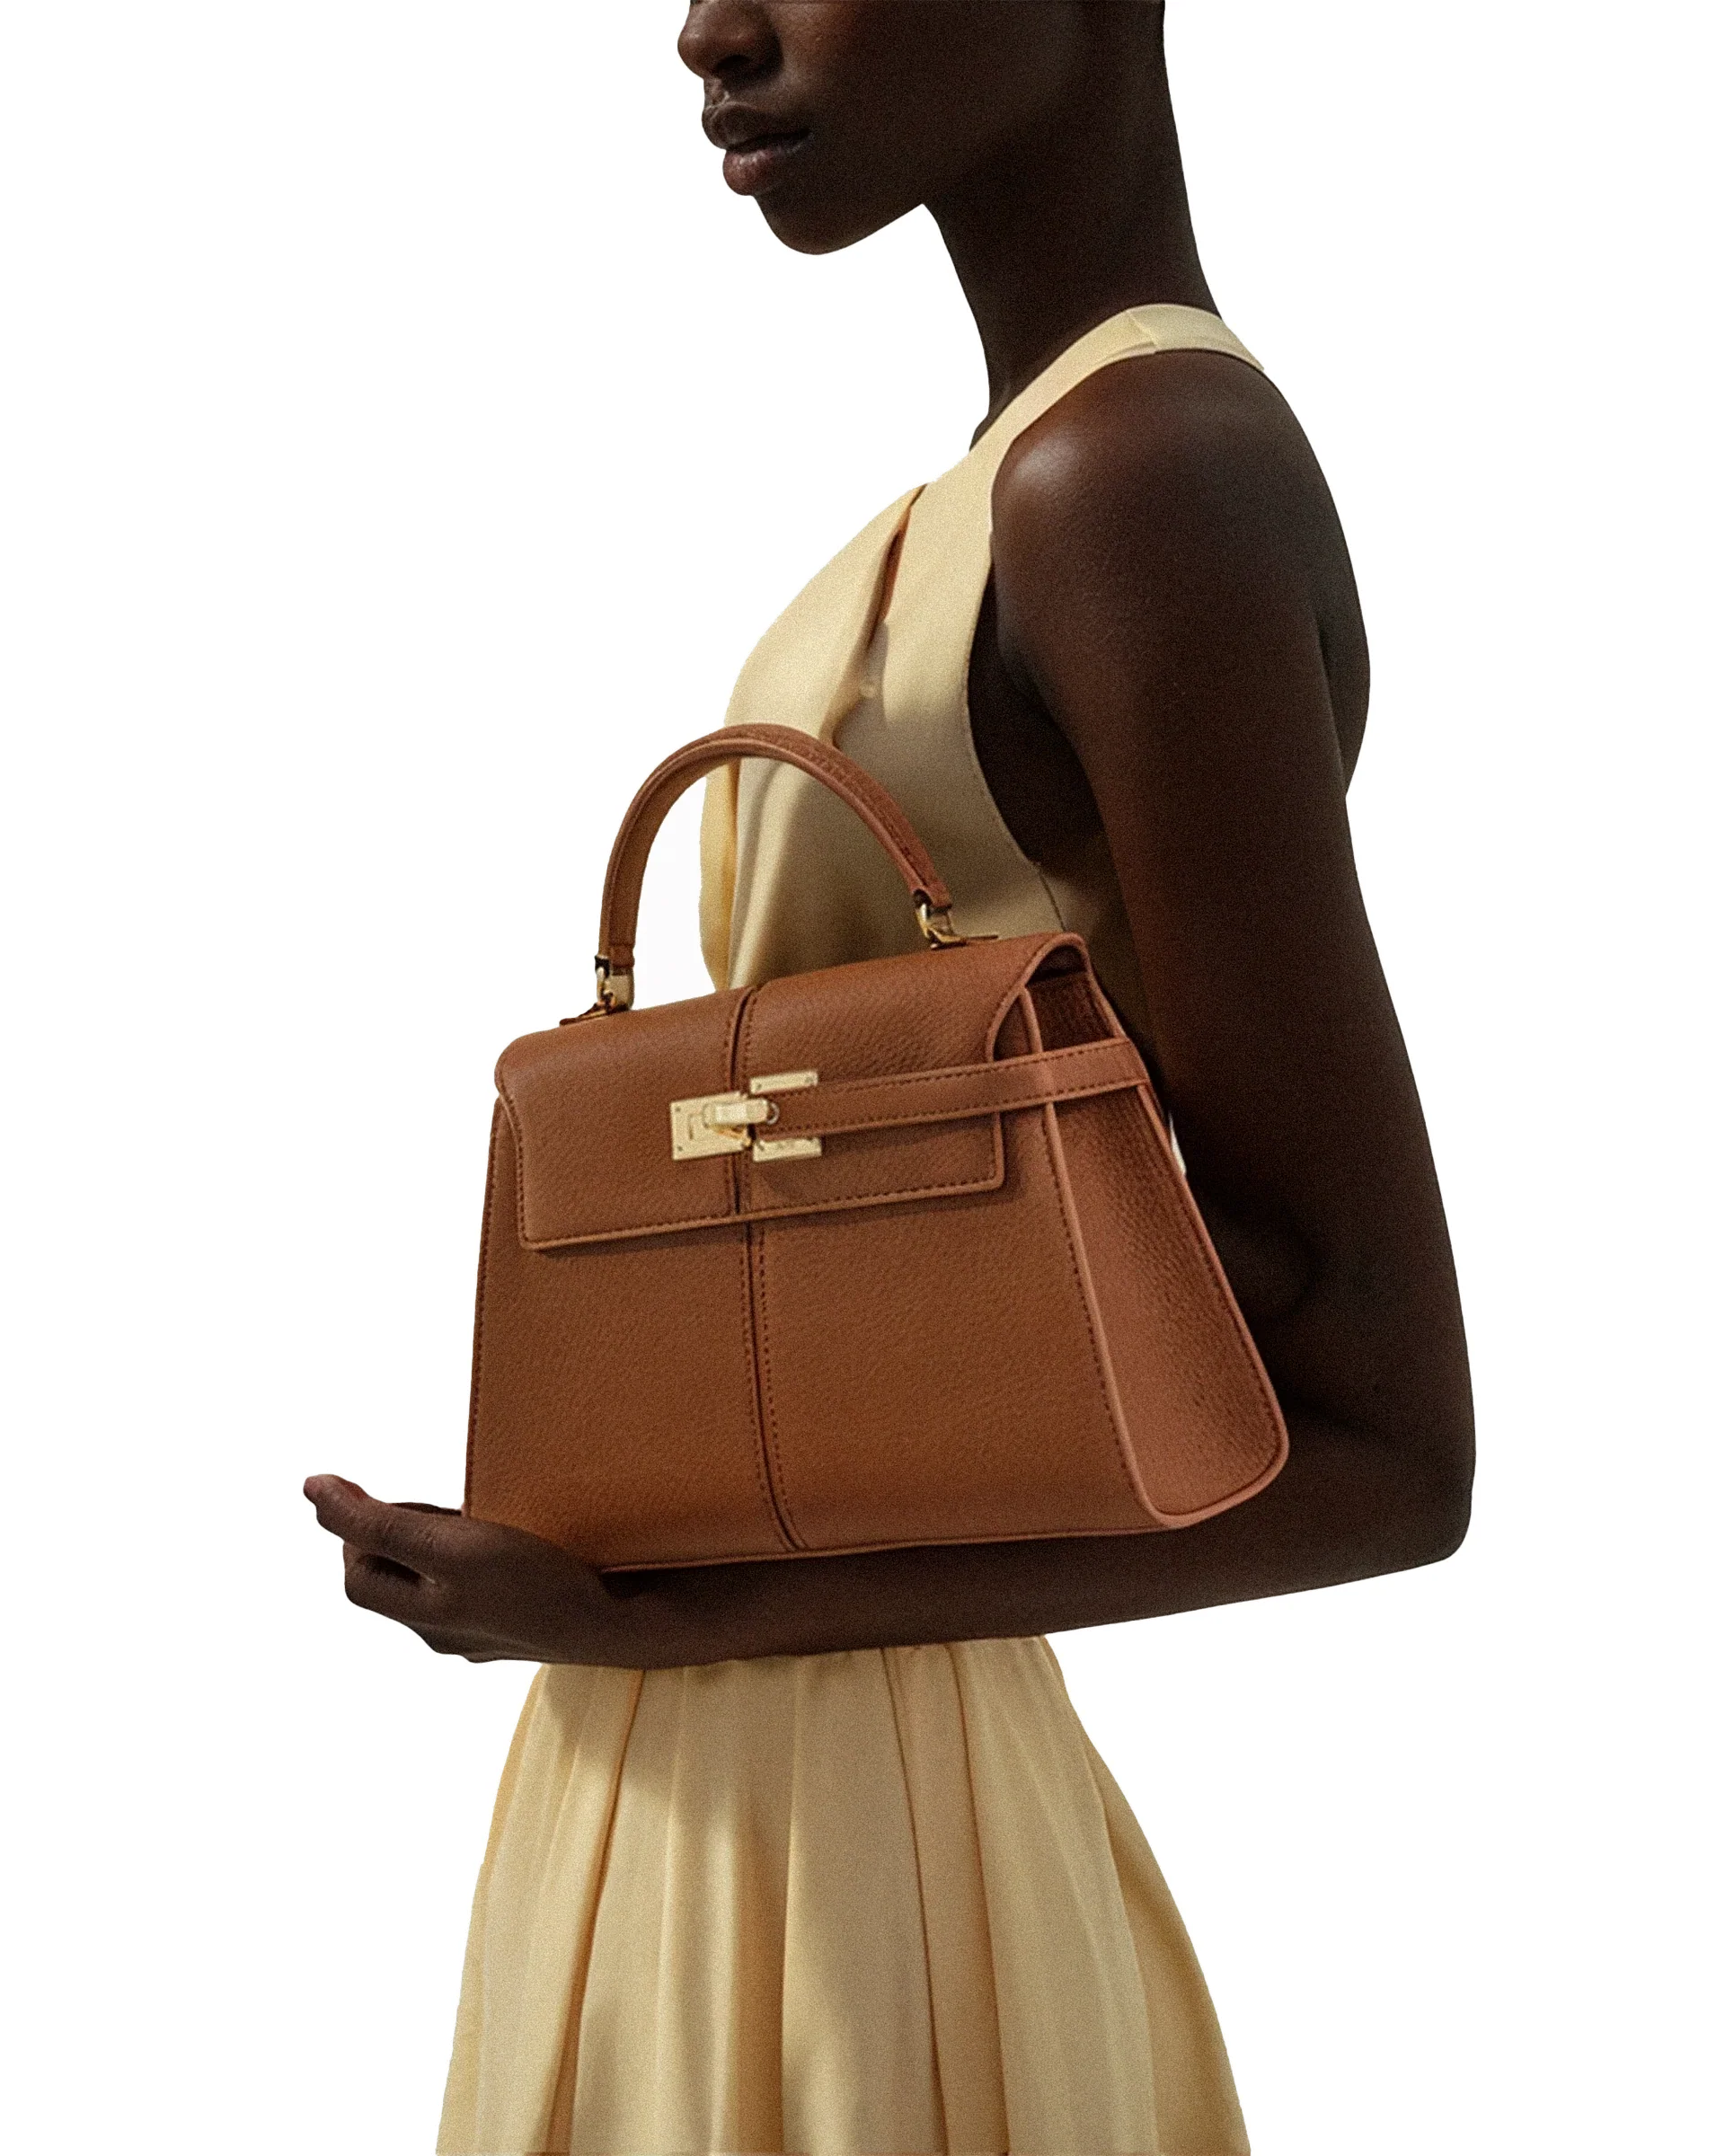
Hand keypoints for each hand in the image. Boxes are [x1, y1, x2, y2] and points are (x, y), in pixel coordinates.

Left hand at [302, 1474, 655, 1666]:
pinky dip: (482, 1556)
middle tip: (431, 1501)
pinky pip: (483, 1586)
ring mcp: (487, 1633)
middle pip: (395, 1579)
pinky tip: (513, 1538)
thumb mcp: (449, 1545)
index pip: (358, 1574)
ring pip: (440, 1582)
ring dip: (442, 1542)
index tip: (381, 1490)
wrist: (620, 1620)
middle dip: (399, 1532)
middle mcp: (447, 1633)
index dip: (354, 1528)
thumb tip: (309, 1488)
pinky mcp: (524, 1622)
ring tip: (473, 1513)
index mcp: (422, 1619)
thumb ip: (378, 1519)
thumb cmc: (535, 1582)